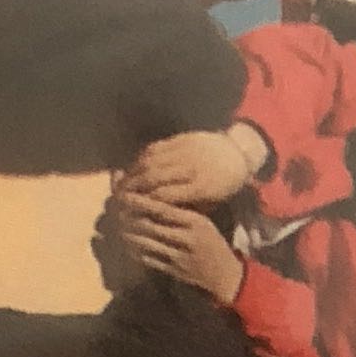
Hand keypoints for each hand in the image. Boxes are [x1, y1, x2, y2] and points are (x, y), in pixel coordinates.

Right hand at [119, 129, 255, 211]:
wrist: (238, 152)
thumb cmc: (224, 185)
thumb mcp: (212, 203)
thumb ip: (187, 209)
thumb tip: (158, 218)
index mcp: (200, 187)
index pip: (164, 197)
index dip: (145, 205)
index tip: (131, 213)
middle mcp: (190, 167)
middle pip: (152, 178)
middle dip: (132, 189)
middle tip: (118, 199)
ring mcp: (184, 150)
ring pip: (149, 162)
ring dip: (131, 174)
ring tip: (120, 186)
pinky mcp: (180, 138)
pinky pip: (154, 148)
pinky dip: (139, 159)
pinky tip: (132, 169)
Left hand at [120, 200, 246, 306]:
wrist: (225, 275)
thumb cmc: (212, 243)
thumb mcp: (203, 222)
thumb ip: (180, 211)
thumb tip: (154, 196)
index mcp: (196, 222)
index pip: (163, 209)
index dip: (141, 202)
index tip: (125, 195)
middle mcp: (187, 238)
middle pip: (151, 226)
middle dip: (130, 218)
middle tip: (115, 210)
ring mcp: (179, 257)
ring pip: (147, 243)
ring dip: (130, 234)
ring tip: (119, 226)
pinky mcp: (174, 271)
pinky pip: (149, 259)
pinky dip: (136, 250)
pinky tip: (128, 244)